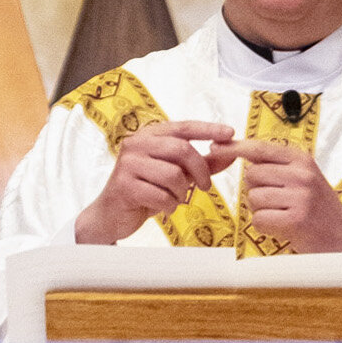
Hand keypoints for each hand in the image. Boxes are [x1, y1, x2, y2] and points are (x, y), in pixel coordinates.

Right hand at [75, 120, 233, 244]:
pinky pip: (161, 195)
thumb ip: (201, 164)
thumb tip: (229, 154)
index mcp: (148, 135)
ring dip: (181, 193)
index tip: (230, 133)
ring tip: (175, 199)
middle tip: (205, 186)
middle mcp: (136, 144)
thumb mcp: (174, 175)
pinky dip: (169, 205)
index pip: (183, 127)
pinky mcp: (124, 185)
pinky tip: (163, 207)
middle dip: (200, 170)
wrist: (111, 216)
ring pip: (173, 175)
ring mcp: (128, 164)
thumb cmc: (145, 191)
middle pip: (182, 150)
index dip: (208, 129)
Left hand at [231, 138, 341, 253]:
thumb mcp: (304, 178)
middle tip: (278, 202)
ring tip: (284, 215)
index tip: (215, 147)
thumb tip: (239, 152)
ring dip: (261, 211)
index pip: (260, 148)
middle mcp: (302, 174)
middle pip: (251, 176)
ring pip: (253, 199)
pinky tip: (284, 228)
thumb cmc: (319, 209)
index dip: (234, 148)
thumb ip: (277, 166)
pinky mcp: (296, 220)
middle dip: (256, 190)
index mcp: (302, 160)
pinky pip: (259, 220)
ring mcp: (300, 197)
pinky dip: (266, 227)